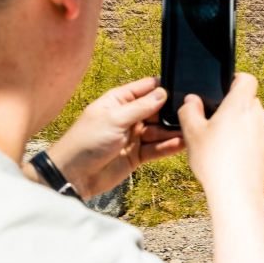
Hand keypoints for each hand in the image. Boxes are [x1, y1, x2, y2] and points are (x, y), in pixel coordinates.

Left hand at [38, 77, 183, 197]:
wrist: (73, 175)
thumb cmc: (86, 142)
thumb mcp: (114, 119)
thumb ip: (140, 107)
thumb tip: (163, 93)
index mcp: (118, 101)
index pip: (145, 88)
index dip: (162, 87)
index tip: (181, 87)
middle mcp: (128, 117)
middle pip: (156, 110)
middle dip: (171, 110)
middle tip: (190, 111)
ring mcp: (133, 137)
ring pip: (159, 131)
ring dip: (172, 130)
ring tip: (189, 129)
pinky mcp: (137, 155)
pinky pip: (157, 149)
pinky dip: (169, 146)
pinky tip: (181, 143)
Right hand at [178, 73, 263, 204]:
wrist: (238, 193)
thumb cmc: (214, 161)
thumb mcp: (192, 133)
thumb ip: (189, 111)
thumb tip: (191, 100)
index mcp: (240, 104)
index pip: (247, 79)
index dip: (236, 79)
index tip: (223, 88)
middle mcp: (258, 115)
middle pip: (249, 100)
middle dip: (234, 106)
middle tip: (215, 120)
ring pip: (253, 120)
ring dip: (240, 125)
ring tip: (221, 142)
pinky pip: (257, 137)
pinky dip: (247, 141)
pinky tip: (231, 156)